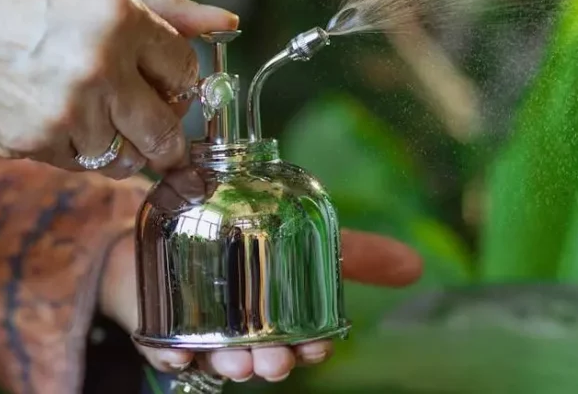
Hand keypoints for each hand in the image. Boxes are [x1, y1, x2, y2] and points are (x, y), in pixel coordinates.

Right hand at [0, 0, 235, 177]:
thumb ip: (159, 5)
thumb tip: (226, 22)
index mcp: (118, 17)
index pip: (186, 70)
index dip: (177, 77)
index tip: (162, 77)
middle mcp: (101, 68)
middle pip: (170, 131)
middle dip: (165, 127)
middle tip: (146, 112)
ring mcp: (69, 112)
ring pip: (130, 158)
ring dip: (123, 143)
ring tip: (93, 113)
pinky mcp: (37, 145)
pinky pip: (86, 166)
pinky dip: (82, 152)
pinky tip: (58, 119)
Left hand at [100, 229, 424, 382]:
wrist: (180, 214)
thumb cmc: (251, 234)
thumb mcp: (307, 235)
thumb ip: (357, 252)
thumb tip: (416, 265)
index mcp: (280, 320)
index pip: (302, 345)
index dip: (310, 350)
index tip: (316, 347)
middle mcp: (243, 334)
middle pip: (261, 358)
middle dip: (272, 363)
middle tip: (277, 358)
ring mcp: (201, 333)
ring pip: (217, 360)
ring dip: (228, 363)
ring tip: (234, 357)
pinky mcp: (160, 326)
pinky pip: (164, 349)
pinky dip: (170, 353)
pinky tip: (177, 351)